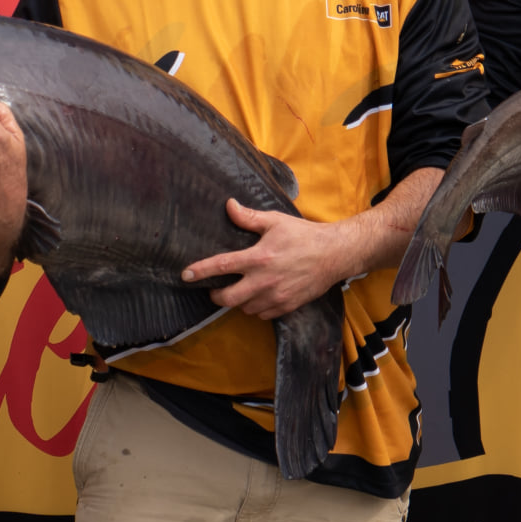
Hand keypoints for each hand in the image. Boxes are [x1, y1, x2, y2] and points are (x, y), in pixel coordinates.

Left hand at [182, 199, 352, 319]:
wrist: (335, 254)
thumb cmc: (304, 235)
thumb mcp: (275, 221)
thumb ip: (249, 217)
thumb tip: (229, 206)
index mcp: (258, 258)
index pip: (221, 266)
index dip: (200, 271)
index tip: (185, 275)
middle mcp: (264, 281)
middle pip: (228, 299)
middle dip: (216, 296)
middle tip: (215, 289)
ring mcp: (276, 297)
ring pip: (244, 308)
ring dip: (238, 301)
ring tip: (241, 289)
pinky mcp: (286, 306)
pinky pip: (262, 314)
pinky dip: (256, 308)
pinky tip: (259, 296)